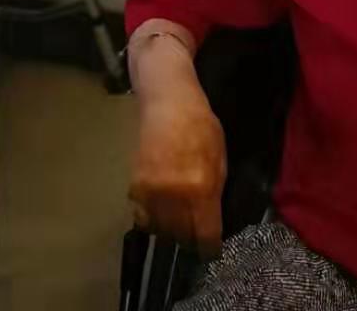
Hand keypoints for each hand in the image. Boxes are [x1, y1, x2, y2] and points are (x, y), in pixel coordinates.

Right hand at [128, 90, 226, 257]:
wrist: (168, 105)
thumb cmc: (201, 126)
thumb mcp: (220, 158)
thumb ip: (214, 191)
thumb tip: (210, 218)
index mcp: (202, 189)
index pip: (205, 235)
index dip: (209, 247)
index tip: (211, 250)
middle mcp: (175, 198)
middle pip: (182, 236)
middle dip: (190, 238)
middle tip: (194, 232)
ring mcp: (153, 194)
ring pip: (161, 231)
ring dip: (171, 230)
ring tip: (178, 220)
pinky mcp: (136, 188)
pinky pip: (144, 218)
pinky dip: (152, 218)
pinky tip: (161, 208)